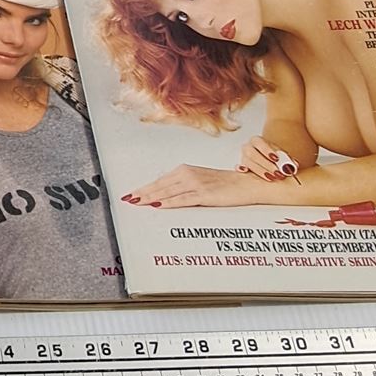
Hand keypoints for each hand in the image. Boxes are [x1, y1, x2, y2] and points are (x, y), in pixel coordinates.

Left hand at [122, 165, 263, 208]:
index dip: (144, 188)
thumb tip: (166, 195)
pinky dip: (169, 202)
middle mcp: (188, 174)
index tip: (132, 194)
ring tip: (137, 203)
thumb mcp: (201, 181)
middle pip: (160, 186)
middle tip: (127, 199)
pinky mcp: (205, 194)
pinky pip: (183, 200)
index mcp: (186, 170)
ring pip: (168, 192)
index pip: (160, 181)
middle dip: (142, 193)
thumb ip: (184, 186)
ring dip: (151, 198)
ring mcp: (196, 184)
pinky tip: (159, 206)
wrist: (248, 184)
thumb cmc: (226, 184)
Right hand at [239, 139, 298, 181]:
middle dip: (266, 164)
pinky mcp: (241, 166)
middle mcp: (247, 147)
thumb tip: (293, 165)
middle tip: (278, 172)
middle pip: (252, 154)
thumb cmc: (275, 157)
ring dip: (260, 171)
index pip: (259, 142)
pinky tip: (247, 172)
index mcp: (257, 140)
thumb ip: (288, 159)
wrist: (268, 160)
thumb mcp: (282, 155)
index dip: (267, 150)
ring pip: (247, 162)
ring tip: (273, 177)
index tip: (276, 158)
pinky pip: (237, 167)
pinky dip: (241, 169)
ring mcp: (243, 157)